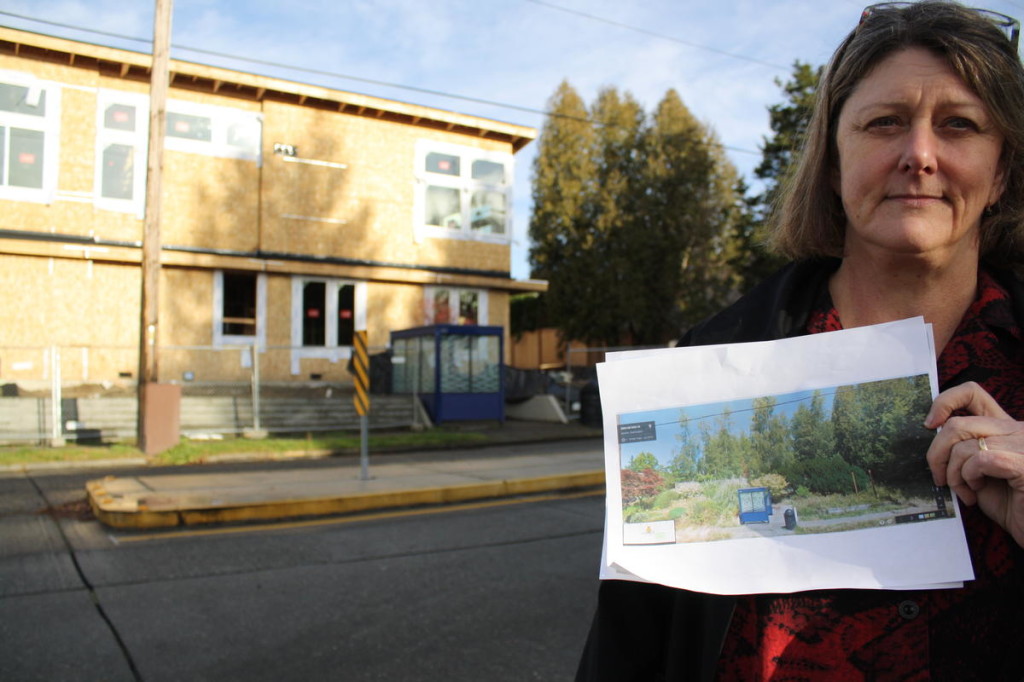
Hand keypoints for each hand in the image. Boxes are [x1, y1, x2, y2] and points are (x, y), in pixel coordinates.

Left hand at [924, 381, 1023, 547]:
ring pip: (963, 444)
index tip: (930, 426)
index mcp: (1005, 427)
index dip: (944, 403)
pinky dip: (968, 478)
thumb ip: (962, 449)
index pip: (971, 393)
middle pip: (957, 423)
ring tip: (965, 492)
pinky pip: (980, 460)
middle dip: (937, 454)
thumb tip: (932, 434)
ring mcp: (1023, 444)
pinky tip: (976, 494)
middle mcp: (1016, 429)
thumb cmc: (1009, 504)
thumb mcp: (978, 471)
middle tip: (940, 477)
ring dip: (954, 474)